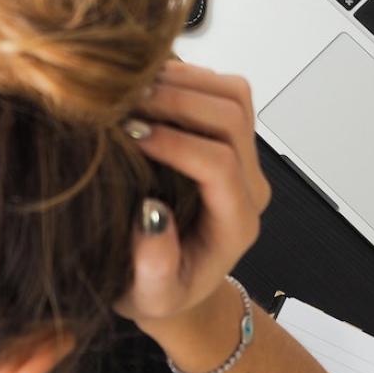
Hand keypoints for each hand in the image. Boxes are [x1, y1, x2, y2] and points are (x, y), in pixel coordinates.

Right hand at [114, 62, 270, 327]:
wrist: (176, 283)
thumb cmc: (160, 292)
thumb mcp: (151, 296)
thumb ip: (155, 267)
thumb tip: (150, 215)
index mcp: (235, 223)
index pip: (219, 165)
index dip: (176, 143)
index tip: (130, 135)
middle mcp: (249, 185)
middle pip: (232, 117)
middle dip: (178, 101)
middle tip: (124, 102)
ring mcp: (243, 156)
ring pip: (233, 94)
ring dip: (183, 81)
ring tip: (131, 88)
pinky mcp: (229, 137)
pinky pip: (221, 89)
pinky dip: (184, 76)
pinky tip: (143, 85)